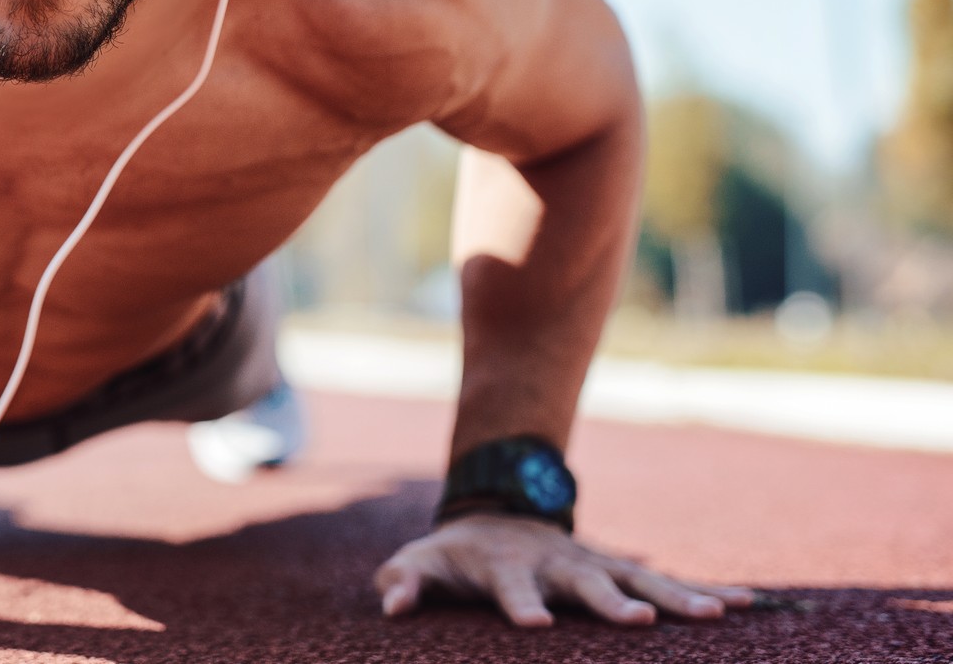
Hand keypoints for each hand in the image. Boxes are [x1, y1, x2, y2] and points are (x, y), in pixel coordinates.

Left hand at [374, 513, 753, 626]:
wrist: (493, 513)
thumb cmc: (452, 555)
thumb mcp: (418, 563)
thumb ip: (404, 582)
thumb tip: (392, 606)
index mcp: (507, 566)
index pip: (512, 588)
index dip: (521, 606)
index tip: (536, 627)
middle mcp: (558, 562)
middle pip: (586, 583)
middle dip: (611, 600)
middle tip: (639, 619)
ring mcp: (594, 563)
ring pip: (640, 577)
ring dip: (676, 596)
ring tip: (719, 615)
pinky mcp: (619, 568)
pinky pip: (667, 580)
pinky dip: (706, 590)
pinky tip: (747, 605)